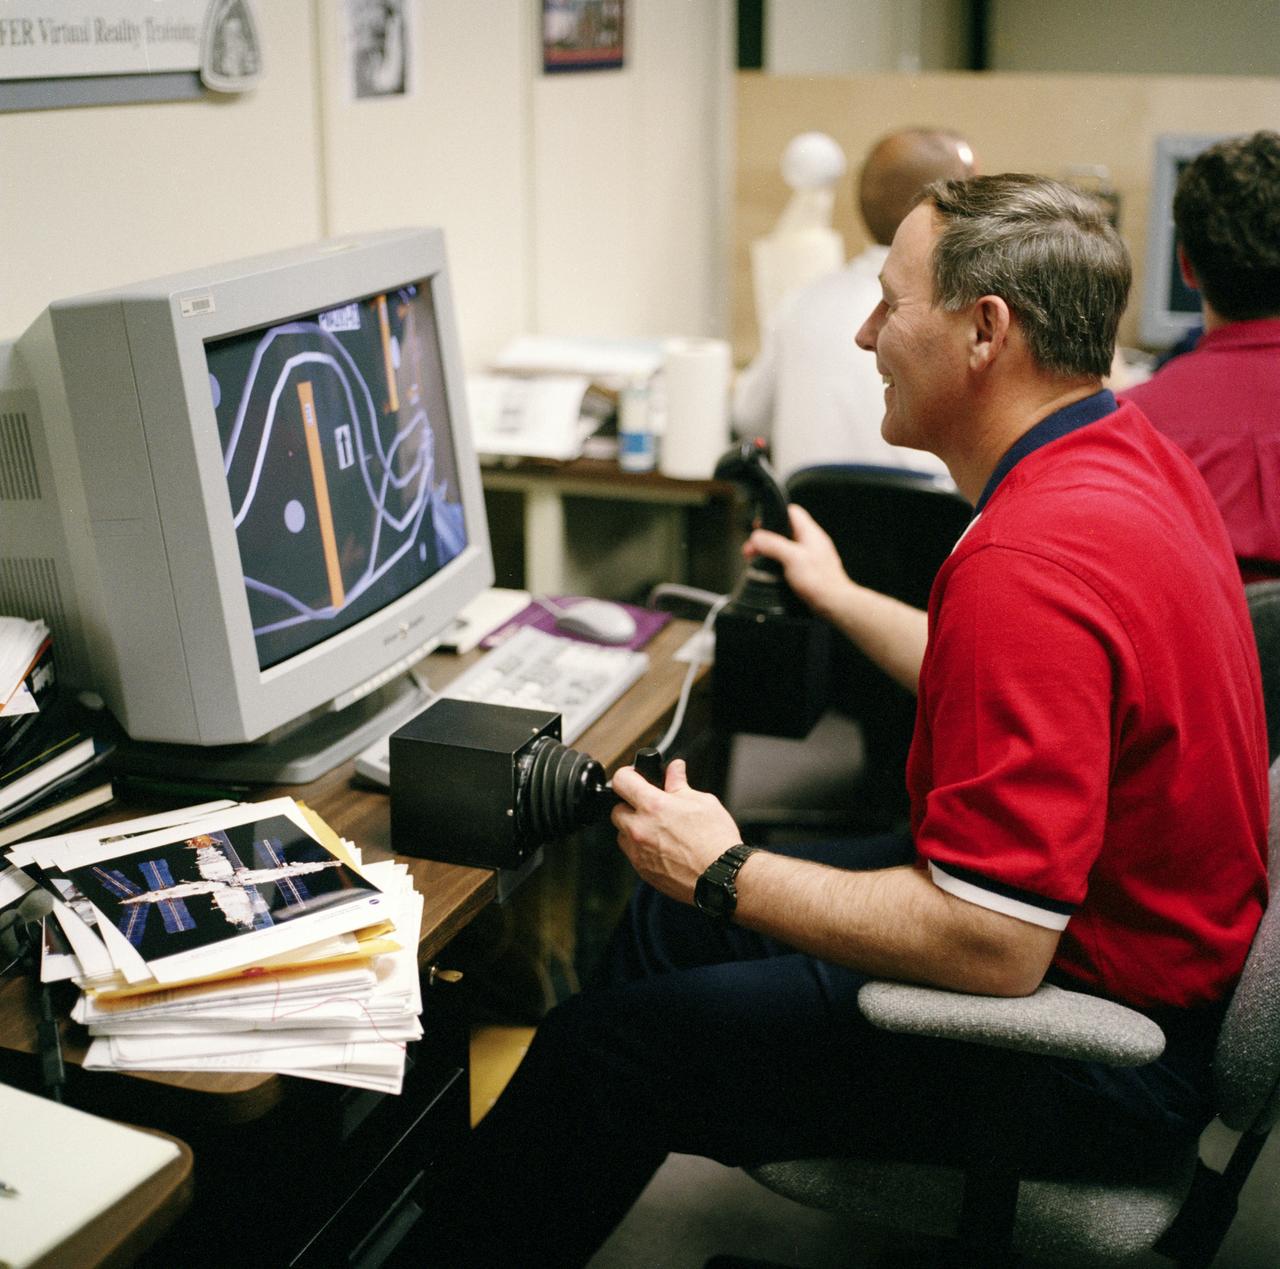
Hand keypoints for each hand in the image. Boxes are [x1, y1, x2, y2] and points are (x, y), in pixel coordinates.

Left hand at [610, 759, 741, 903]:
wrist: (721, 876)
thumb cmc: (716, 841)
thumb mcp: (702, 802)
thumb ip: (680, 784)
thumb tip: (674, 770)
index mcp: (653, 806)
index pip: (621, 781)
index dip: (627, 774)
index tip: (634, 776)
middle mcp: (640, 829)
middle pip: (617, 809)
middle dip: (630, 804)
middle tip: (650, 805)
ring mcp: (639, 852)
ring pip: (622, 833)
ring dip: (633, 828)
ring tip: (658, 829)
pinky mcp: (643, 871)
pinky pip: (632, 854)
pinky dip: (641, 847)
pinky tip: (662, 847)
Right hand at [744, 503, 850, 620]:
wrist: (834, 604)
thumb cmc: (819, 581)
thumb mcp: (792, 558)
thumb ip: (773, 545)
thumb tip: (756, 537)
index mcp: (810, 533)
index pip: (792, 512)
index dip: (775, 514)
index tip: (759, 525)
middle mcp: (810, 542)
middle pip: (784, 531)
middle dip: (766, 538)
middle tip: (751, 550)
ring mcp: (810, 556)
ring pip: (785, 547)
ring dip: (770, 552)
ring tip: (756, 561)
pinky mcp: (808, 571)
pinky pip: (789, 561)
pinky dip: (777, 564)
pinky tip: (769, 573)